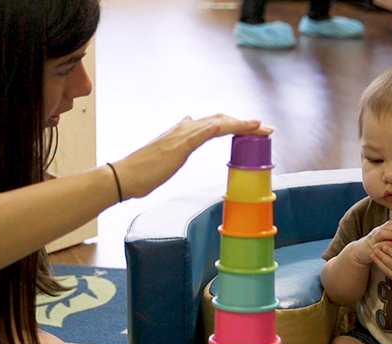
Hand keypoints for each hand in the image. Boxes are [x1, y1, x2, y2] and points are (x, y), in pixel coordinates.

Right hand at [110, 115, 273, 199]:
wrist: (125, 176)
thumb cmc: (143, 171)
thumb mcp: (166, 154)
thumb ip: (178, 141)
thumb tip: (186, 124)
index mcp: (182, 131)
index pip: (214, 123)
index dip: (235, 124)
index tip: (253, 129)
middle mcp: (184, 128)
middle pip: (222, 119)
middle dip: (245, 123)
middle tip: (266, 128)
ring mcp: (182, 134)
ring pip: (219, 122)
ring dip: (242, 124)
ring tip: (262, 127)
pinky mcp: (180, 144)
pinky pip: (205, 131)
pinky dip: (222, 126)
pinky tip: (235, 125)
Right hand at [351, 220, 391, 265]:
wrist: (360, 252)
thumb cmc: (376, 246)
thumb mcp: (383, 239)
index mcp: (381, 229)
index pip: (389, 223)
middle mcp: (376, 233)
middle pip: (385, 227)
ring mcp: (373, 240)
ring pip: (381, 234)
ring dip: (391, 234)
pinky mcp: (370, 248)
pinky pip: (378, 245)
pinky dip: (386, 244)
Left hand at [371, 242, 391, 294]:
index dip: (391, 253)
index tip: (385, 246)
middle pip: (391, 264)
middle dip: (382, 257)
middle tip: (375, 249)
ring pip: (388, 270)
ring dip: (379, 263)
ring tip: (372, 255)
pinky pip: (389, 275)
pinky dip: (382, 269)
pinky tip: (377, 263)